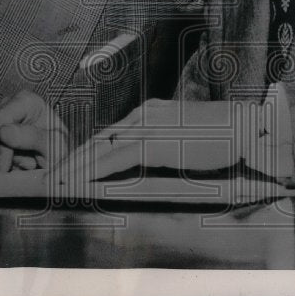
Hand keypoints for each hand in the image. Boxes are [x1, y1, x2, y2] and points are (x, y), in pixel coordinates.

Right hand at [0, 89, 67, 171]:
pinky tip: (14, 167)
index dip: (1, 144)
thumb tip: (4, 132)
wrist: (60, 164)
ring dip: (1, 164)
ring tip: (25, 164)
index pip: (0, 118)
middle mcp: (9, 109)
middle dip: (5, 156)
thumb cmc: (61, 150)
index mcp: (27, 102)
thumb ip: (32, 137)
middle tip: (29, 163)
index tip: (6, 165)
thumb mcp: (54, 144)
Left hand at [64, 98, 287, 181]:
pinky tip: (80, 183)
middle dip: (72, 159)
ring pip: (100, 149)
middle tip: (51, 177)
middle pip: (98, 139)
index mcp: (149, 112)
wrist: (242, 127)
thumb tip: (145, 163)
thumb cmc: (220, 138)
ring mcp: (147, 127)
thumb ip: (163, 147)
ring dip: (75, 167)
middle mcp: (143, 115)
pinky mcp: (154, 143)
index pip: (109, 134)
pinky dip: (94, 172)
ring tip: (56, 183)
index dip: (86, 151)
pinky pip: (116, 160)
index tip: (69, 166)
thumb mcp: (184, 140)